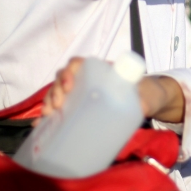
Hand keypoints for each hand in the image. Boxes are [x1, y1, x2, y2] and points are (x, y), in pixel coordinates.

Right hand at [41, 58, 186, 123]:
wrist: (148, 102)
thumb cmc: (145, 93)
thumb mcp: (146, 95)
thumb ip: (143, 99)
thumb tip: (140, 106)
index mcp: (101, 71)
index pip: (78, 64)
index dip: (69, 71)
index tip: (69, 85)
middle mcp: (88, 80)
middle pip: (63, 78)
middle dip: (55, 90)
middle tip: (57, 106)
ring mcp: (82, 95)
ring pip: (58, 93)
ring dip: (49, 102)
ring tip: (47, 116)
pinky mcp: (80, 110)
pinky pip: (60, 109)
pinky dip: (50, 116)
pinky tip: (42, 126)